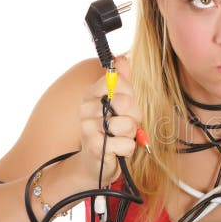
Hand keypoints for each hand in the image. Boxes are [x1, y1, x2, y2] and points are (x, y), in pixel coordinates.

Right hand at [78, 56, 141, 185]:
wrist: (95, 164)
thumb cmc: (110, 132)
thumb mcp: (118, 105)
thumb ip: (122, 82)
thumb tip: (121, 58)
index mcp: (91, 94)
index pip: (120, 82)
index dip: (130, 96)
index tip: (124, 107)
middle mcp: (86, 108)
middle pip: (127, 103)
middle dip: (134, 117)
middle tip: (125, 126)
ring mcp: (88, 127)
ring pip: (128, 125)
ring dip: (130, 135)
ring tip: (119, 138)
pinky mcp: (94, 147)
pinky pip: (126, 144)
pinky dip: (127, 150)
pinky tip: (116, 151)